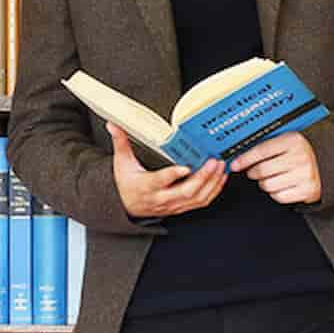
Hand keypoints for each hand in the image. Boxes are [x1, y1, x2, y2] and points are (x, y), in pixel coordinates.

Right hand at [107, 124, 225, 217]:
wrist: (127, 207)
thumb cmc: (127, 184)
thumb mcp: (121, 162)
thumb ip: (121, 142)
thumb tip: (113, 125)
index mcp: (146, 186)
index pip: (160, 181)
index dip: (173, 175)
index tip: (185, 167)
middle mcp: (161, 198)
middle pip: (185, 191)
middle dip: (202, 177)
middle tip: (213, 161)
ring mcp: (173, 205)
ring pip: (196, 198)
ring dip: (211, 183)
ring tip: (220, 166)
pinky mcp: (181, 207)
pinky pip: (200, 202)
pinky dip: (213, 191)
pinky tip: (220, 178)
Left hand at [229, 132, 321, 205]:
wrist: (325, 165)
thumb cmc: (298, 153)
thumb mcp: (286, 141)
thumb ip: (266, 145)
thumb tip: (238, 155)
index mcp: (293, 140)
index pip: (261, 151)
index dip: (244, 159)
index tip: (234, 165)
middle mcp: (300, 157)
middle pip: (262, 170)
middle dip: (253, 172)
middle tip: (254, 171)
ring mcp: (304, 175)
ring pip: (267, 185)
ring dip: (264, 183)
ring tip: (271, 177)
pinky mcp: (306, 190)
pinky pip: (278, 196)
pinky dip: (275, 193)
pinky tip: (281, 185)